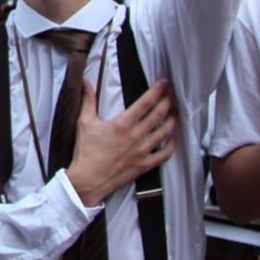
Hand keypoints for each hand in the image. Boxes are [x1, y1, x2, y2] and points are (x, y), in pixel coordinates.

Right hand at [65, 78, 176, 206]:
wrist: (88, 179)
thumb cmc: (86, 151)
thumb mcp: (84, 122)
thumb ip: (88, 100)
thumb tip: (85, 81)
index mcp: (123, 123)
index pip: (145, 103)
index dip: (157, 91)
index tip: (164, 83)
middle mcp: (136, 136)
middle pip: (159, 114)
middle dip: (168, 101)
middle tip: (172, 93)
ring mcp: (143, 151)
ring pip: (165, 132)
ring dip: (172, 120)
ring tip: (174, 112)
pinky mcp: (145, 164)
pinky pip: (165, 154)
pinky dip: (171, 144)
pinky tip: (172, 138)